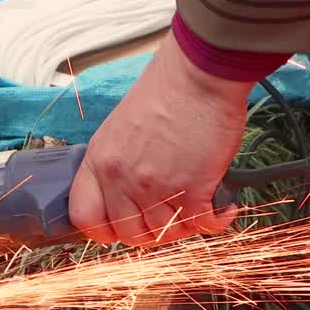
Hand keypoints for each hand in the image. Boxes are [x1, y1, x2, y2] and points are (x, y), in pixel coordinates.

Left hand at [70, 35, 250, 245]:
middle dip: (152, 231)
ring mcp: (156, 188)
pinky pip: (203, 225)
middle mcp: (122, 179)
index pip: (86, 217)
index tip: (125, 224)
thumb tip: (132, 195)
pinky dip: (217, 220)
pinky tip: (223, 207)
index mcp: (100, 161)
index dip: (106, 229)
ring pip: (167, 234)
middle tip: (171, 215)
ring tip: (199, 205)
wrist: (199, 74)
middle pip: (130, 234)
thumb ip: (120, 163)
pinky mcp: (192, 191)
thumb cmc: (167, 91)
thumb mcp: (123, 127)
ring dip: (186, 225)